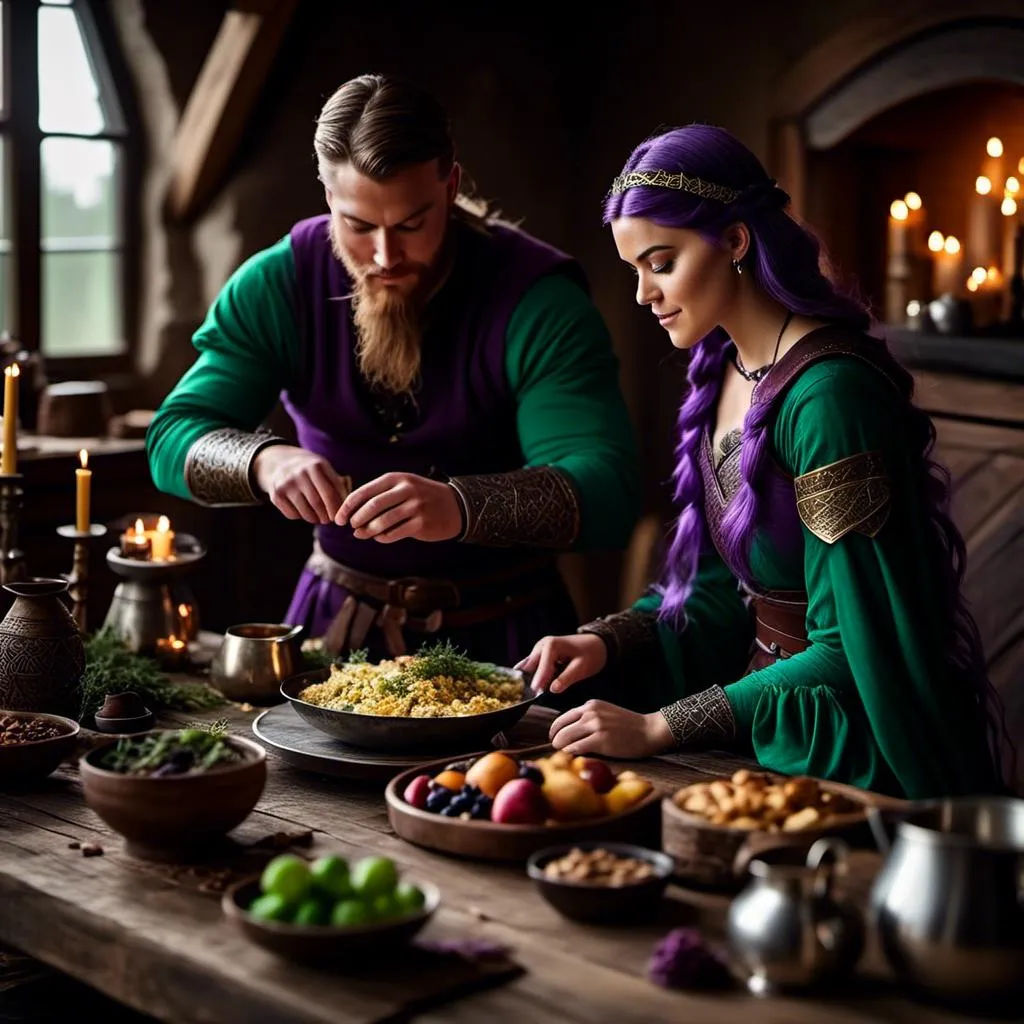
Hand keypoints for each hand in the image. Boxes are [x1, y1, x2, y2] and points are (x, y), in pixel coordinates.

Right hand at [253, 445, 349, 523]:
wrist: (280, 462)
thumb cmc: (311, 470)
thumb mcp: (325, 470)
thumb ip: (339, 485)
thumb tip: (345, 505)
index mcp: (316, 466)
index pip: (330, 492)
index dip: (337, 508)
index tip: (340, 516)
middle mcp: (300, 473)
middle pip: (318, 503)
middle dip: (326, 516)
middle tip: (329, 520)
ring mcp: (286, 484)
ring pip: (306, 512)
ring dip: (315, 519)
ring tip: (319, 518)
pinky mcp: (277, 495)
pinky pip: (293, 514)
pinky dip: (301, 517)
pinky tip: (304, 511)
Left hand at [335, 472, 461, 542]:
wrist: (455, 506)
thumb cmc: (422, 497)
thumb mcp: (403, 487)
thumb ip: (380, 495)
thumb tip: (353, 513)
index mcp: (397, 478)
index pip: (364, 492)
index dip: (348, 506)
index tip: (339, 518)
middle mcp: (406, 490)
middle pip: (372, 507)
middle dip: (356, 519)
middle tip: (351, 527)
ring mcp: (415, 506)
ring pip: (382, 522)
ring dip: (367, 531)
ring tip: (361, 534)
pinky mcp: (421, 523)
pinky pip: (394, 533)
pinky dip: (382, 537)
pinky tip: (379, 537)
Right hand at [515, 634, 606, 694]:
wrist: (595, 644)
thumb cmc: (590, 654)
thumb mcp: (581, 667)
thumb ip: (567, 678)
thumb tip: (553, 689)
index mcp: (551, 645)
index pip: (542, 666)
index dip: (539, 680)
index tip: (535, 693)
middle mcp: (542, 644)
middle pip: (531, 665)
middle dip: (531, 680)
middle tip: (533, 695)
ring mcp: (540, 648)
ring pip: (530, 666)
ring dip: (532, 678)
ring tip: (536, 692)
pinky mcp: (541, 654)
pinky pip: (534, 666)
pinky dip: (535, 675)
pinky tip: (540, 685)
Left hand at [548, 699, 672, 757]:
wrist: (650, 731)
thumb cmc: (629, 726)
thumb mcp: (606, 713)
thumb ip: (589, 718)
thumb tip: (570, 732)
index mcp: (590, 705)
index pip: (563, 717)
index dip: (555, 730)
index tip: (554, 738)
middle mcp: (590, 713)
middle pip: (561, 728)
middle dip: (555, 740)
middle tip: (555, 748)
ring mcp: (595, 726)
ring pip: (565, 738)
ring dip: (560, 747)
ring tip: (561, 754)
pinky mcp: (600, 740)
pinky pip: (576, 748)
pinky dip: (571, 753)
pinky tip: (572, 757)